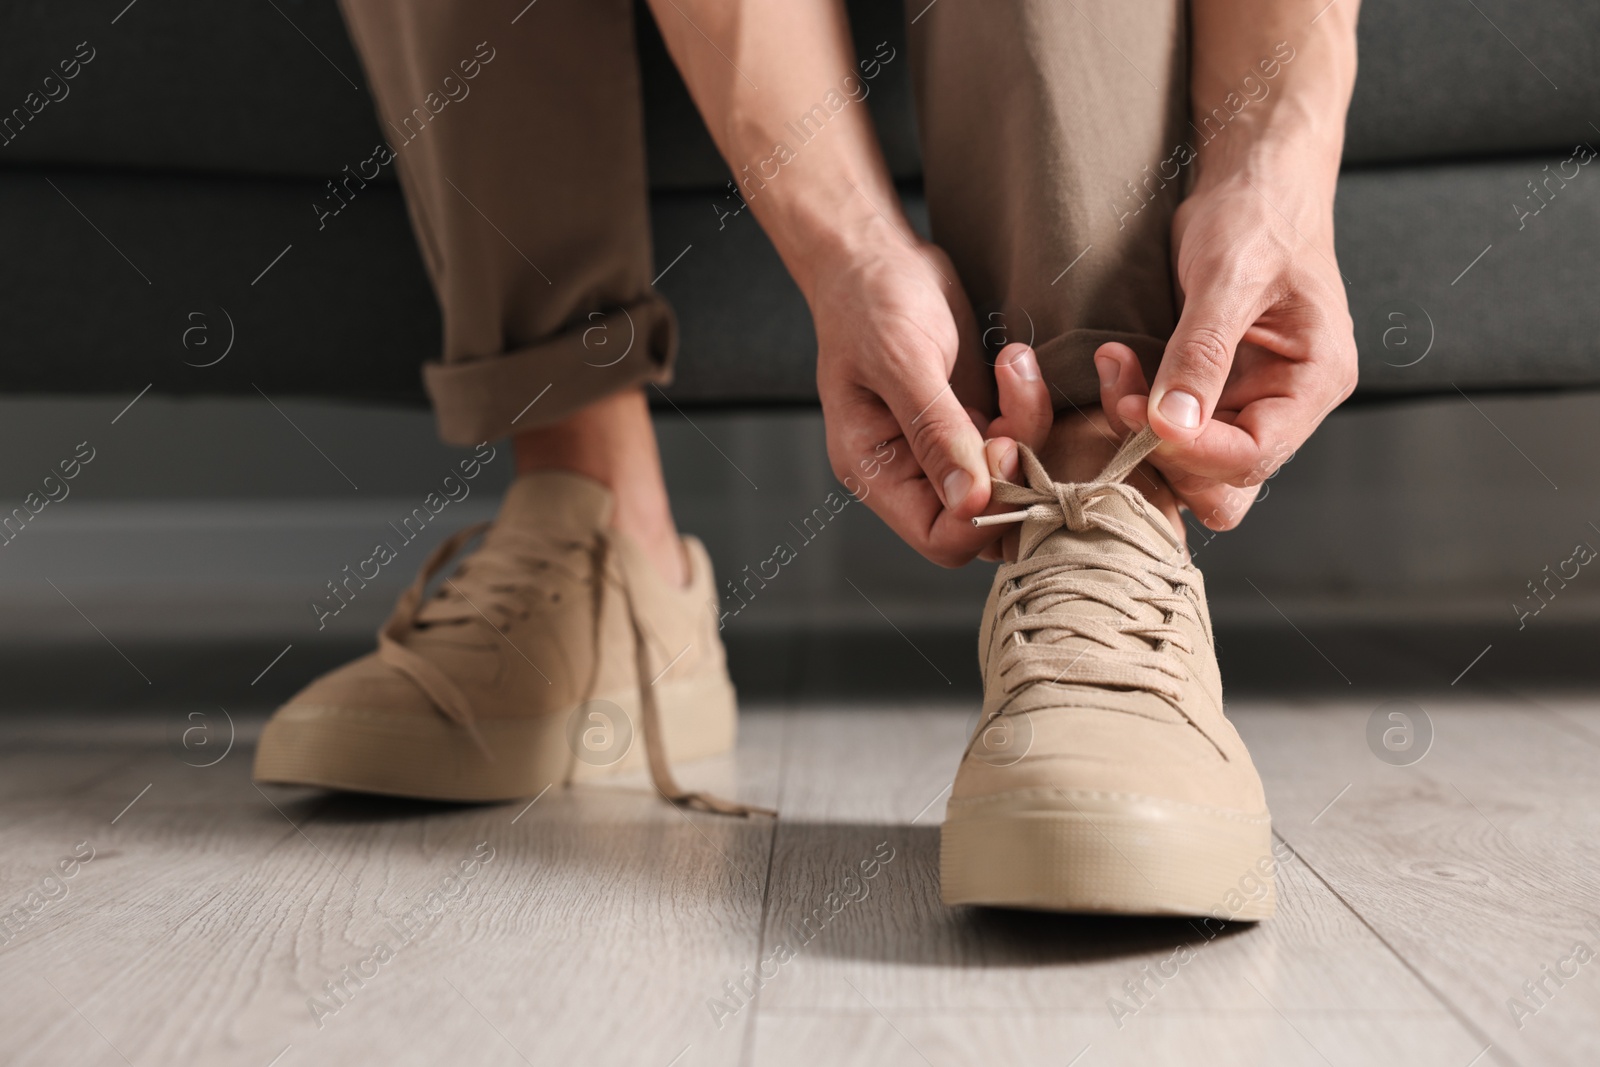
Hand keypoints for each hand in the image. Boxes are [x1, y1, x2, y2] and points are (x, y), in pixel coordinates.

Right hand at [813, 238, 1051, 566]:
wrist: (877, 255)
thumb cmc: (869, 300)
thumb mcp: (901, 361)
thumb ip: (937, 432)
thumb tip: (973, 503)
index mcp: (876, 472)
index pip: (939, 538)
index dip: (983, 510)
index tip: (1001, 445)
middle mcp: (912, 473)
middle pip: (986, 520)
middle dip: (1016, 469)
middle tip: (1014, 412)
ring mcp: (948, 449)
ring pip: (1014, 480)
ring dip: (1028, 425)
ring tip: (1012, 365)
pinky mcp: (977, 421)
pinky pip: (1024, 439)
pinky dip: (1031, 404)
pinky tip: (1012, 359)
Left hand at [1095, 171, 1356, 530]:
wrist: (1253, 185)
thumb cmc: (1258, 216)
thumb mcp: (1229, 277)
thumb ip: (1202, 352)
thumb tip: (1172, 424)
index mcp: (1315, 381)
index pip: (1255, 455)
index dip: (1192, 450)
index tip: (1138, 415)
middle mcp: (1287, 404)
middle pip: (1226, 480)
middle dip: (1164, 453)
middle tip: (1119, 397)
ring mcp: (1249, 403)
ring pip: (1193, 466)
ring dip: (1142, 436)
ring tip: (1114, 371)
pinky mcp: (1213, 394)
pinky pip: (1173, 434)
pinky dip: (1137, 414)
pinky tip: (1118, 369)